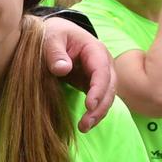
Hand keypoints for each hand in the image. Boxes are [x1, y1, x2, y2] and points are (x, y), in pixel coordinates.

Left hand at [40, 16, 117, 131]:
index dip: (98, 89)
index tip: (90, 105)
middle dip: (100, 107)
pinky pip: (99, 101)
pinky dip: (94, 113)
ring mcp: (101, 75)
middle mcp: (104, 63)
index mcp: (95, 50)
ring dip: (98, 114)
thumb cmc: (54, 34)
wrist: (55, 34)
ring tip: (84, 128)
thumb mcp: (50, 38)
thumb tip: (63, 69)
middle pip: (110, 87)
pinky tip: (85, 124)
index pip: (102, 71)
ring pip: (107, 97)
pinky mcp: (93, 85)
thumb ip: (55, 52)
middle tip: (85, 124)